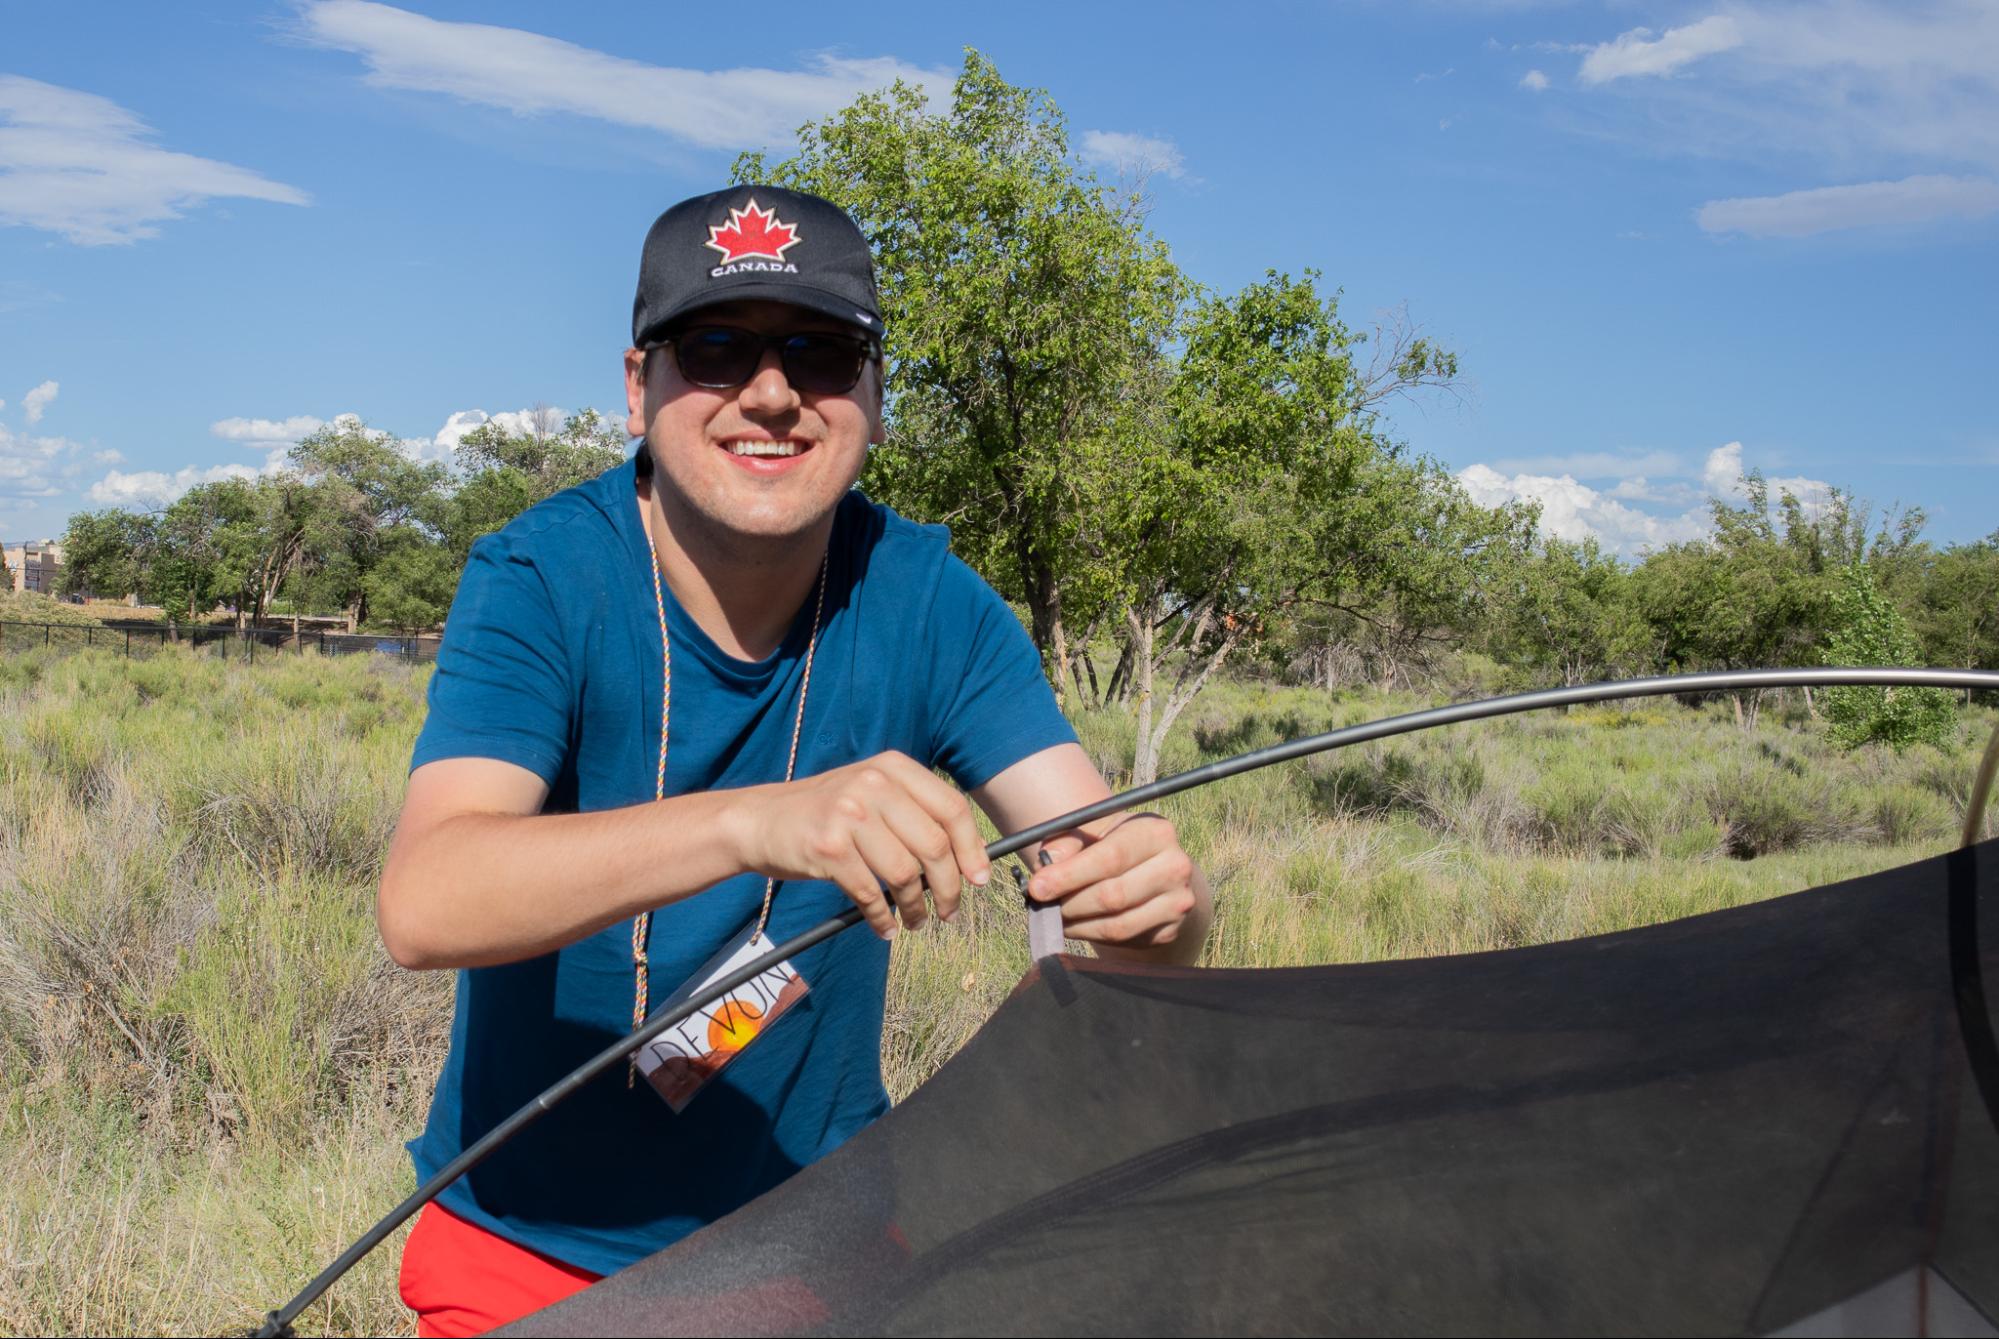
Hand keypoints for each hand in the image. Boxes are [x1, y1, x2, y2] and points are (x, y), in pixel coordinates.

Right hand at [734, 752, 990, 936]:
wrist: (759, 820)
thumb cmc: (827, 814)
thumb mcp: (874, 796)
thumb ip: (918, 815)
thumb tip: (974, 856)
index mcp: (893, 767)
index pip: (951, 808)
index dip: (972, 849)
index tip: (979, 880)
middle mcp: (873, 783)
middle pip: (934, 845)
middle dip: (949, 888)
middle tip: (949, 912)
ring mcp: (849, 813)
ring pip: (905, 873)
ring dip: (915, 908)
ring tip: (914, 922)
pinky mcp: (828, 846)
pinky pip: (869, 894)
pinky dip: (882, 919)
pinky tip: (884, 927)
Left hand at [1025, 814, 1207, 957]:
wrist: (1154, 870)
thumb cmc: (1113, 845)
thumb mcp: (1092, 832)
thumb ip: (1065, 842)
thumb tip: (1045, 866)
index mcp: (1156, 832)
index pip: (1110, 858)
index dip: (1070, 875)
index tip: (1037, 887)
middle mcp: (1176, 866)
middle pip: (1113, 896)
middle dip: (1069, 904)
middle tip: (1040, 904)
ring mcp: (1178, 902)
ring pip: (1117, 925)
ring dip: (1077, 924)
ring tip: (1054, 916)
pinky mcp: (1170, 931)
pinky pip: (1123, 941)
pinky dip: (1092, 935)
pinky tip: (1077, 924)